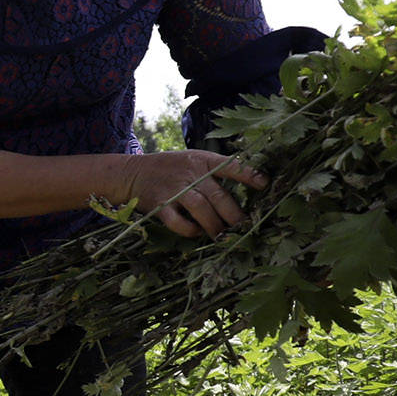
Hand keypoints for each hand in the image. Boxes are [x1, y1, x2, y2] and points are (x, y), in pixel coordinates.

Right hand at [121, 151, 265, 237]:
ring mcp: (174, 190)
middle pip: (218, 195)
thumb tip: (245, 188)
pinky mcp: (159, 205)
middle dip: (234, 214)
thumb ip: (214, 171)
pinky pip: (177, 221)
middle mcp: (189, 174)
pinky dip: (189, 230)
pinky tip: (197, 232)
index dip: (248, 174)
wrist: (132, 173)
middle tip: (244, 226)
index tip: (264, 184)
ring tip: (223, 235)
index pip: (229, 166)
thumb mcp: (192, 159)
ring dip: (214, 225)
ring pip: (201, 209)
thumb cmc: (170, 168)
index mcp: (202, 160)